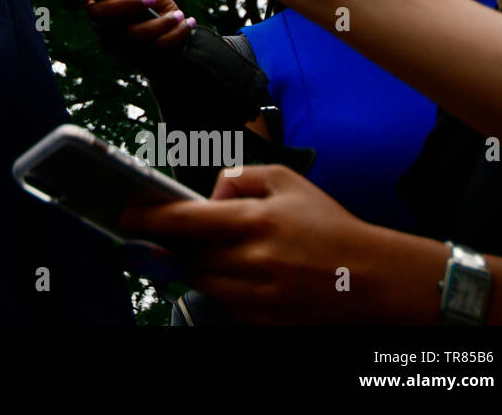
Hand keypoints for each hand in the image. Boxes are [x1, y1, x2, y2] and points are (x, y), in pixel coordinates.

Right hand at [60, 0, 192, 59]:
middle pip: (98, 15)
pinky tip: (187, 23)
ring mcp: (117, 47)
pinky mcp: (136, 62)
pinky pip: (154, 47)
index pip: (75, 1)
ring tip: (179, 15)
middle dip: (125, 4)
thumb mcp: (158, 0)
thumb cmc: (162, 19)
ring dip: (159, 23)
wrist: (180, 53)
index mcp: (104, 9)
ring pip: (130, 34)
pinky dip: (176, 34)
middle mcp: (104, 29)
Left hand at [119, 165, 400, 324]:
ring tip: (216, 253)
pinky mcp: (265, 323)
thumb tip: (206, 196)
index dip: (150, 218)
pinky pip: (225, 305)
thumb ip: (237, 178)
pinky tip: (241, 276)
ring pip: (202, 283)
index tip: (127, 215)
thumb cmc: (328, 225)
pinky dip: (223, 290)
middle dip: (175, 245)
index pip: (186, 219)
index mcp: (256, 220)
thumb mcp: (286, 181)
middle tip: (172, 235)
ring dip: (196, 268)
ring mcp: (259, 296)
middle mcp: (254, 260)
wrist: (374, 277)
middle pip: (188, 256)